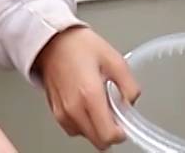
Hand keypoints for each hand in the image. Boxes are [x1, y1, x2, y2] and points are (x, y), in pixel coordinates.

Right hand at [34, 26, 139, 149]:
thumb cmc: (80, 47)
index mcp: (90, 95)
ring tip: (98, 101)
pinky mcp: (56, 114)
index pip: (107, 136)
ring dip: (96, 126)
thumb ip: (129, 85)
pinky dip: (84, 122)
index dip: (121, 133)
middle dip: (109, 130)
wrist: (52, 42)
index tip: (125, 123)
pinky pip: (74, 129)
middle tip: (114, 110)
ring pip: (87, 136)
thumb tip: (131, 102)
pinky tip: (87, 103)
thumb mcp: (114, 59)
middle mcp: (74, 109)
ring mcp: (62, 113)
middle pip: (98, 141)